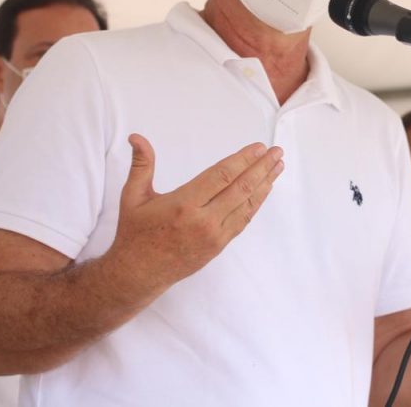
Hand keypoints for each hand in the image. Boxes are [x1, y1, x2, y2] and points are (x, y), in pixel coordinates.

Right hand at [103, 134, 283, 302]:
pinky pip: (243, 221)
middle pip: (240, 188)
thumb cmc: (135, 232)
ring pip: (247, 205)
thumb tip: (136, 136)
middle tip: (276, 152)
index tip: (258, 147)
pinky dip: (256, 203)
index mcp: (183, 204)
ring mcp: (214, 236)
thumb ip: (141, 164)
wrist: (138, 274)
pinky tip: (264, 190)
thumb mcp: (133, 196)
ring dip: (265, 184)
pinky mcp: (218, 246)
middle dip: (262, 168)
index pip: (221, 176)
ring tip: (278, 167)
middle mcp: (203, 221)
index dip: (242, 159)